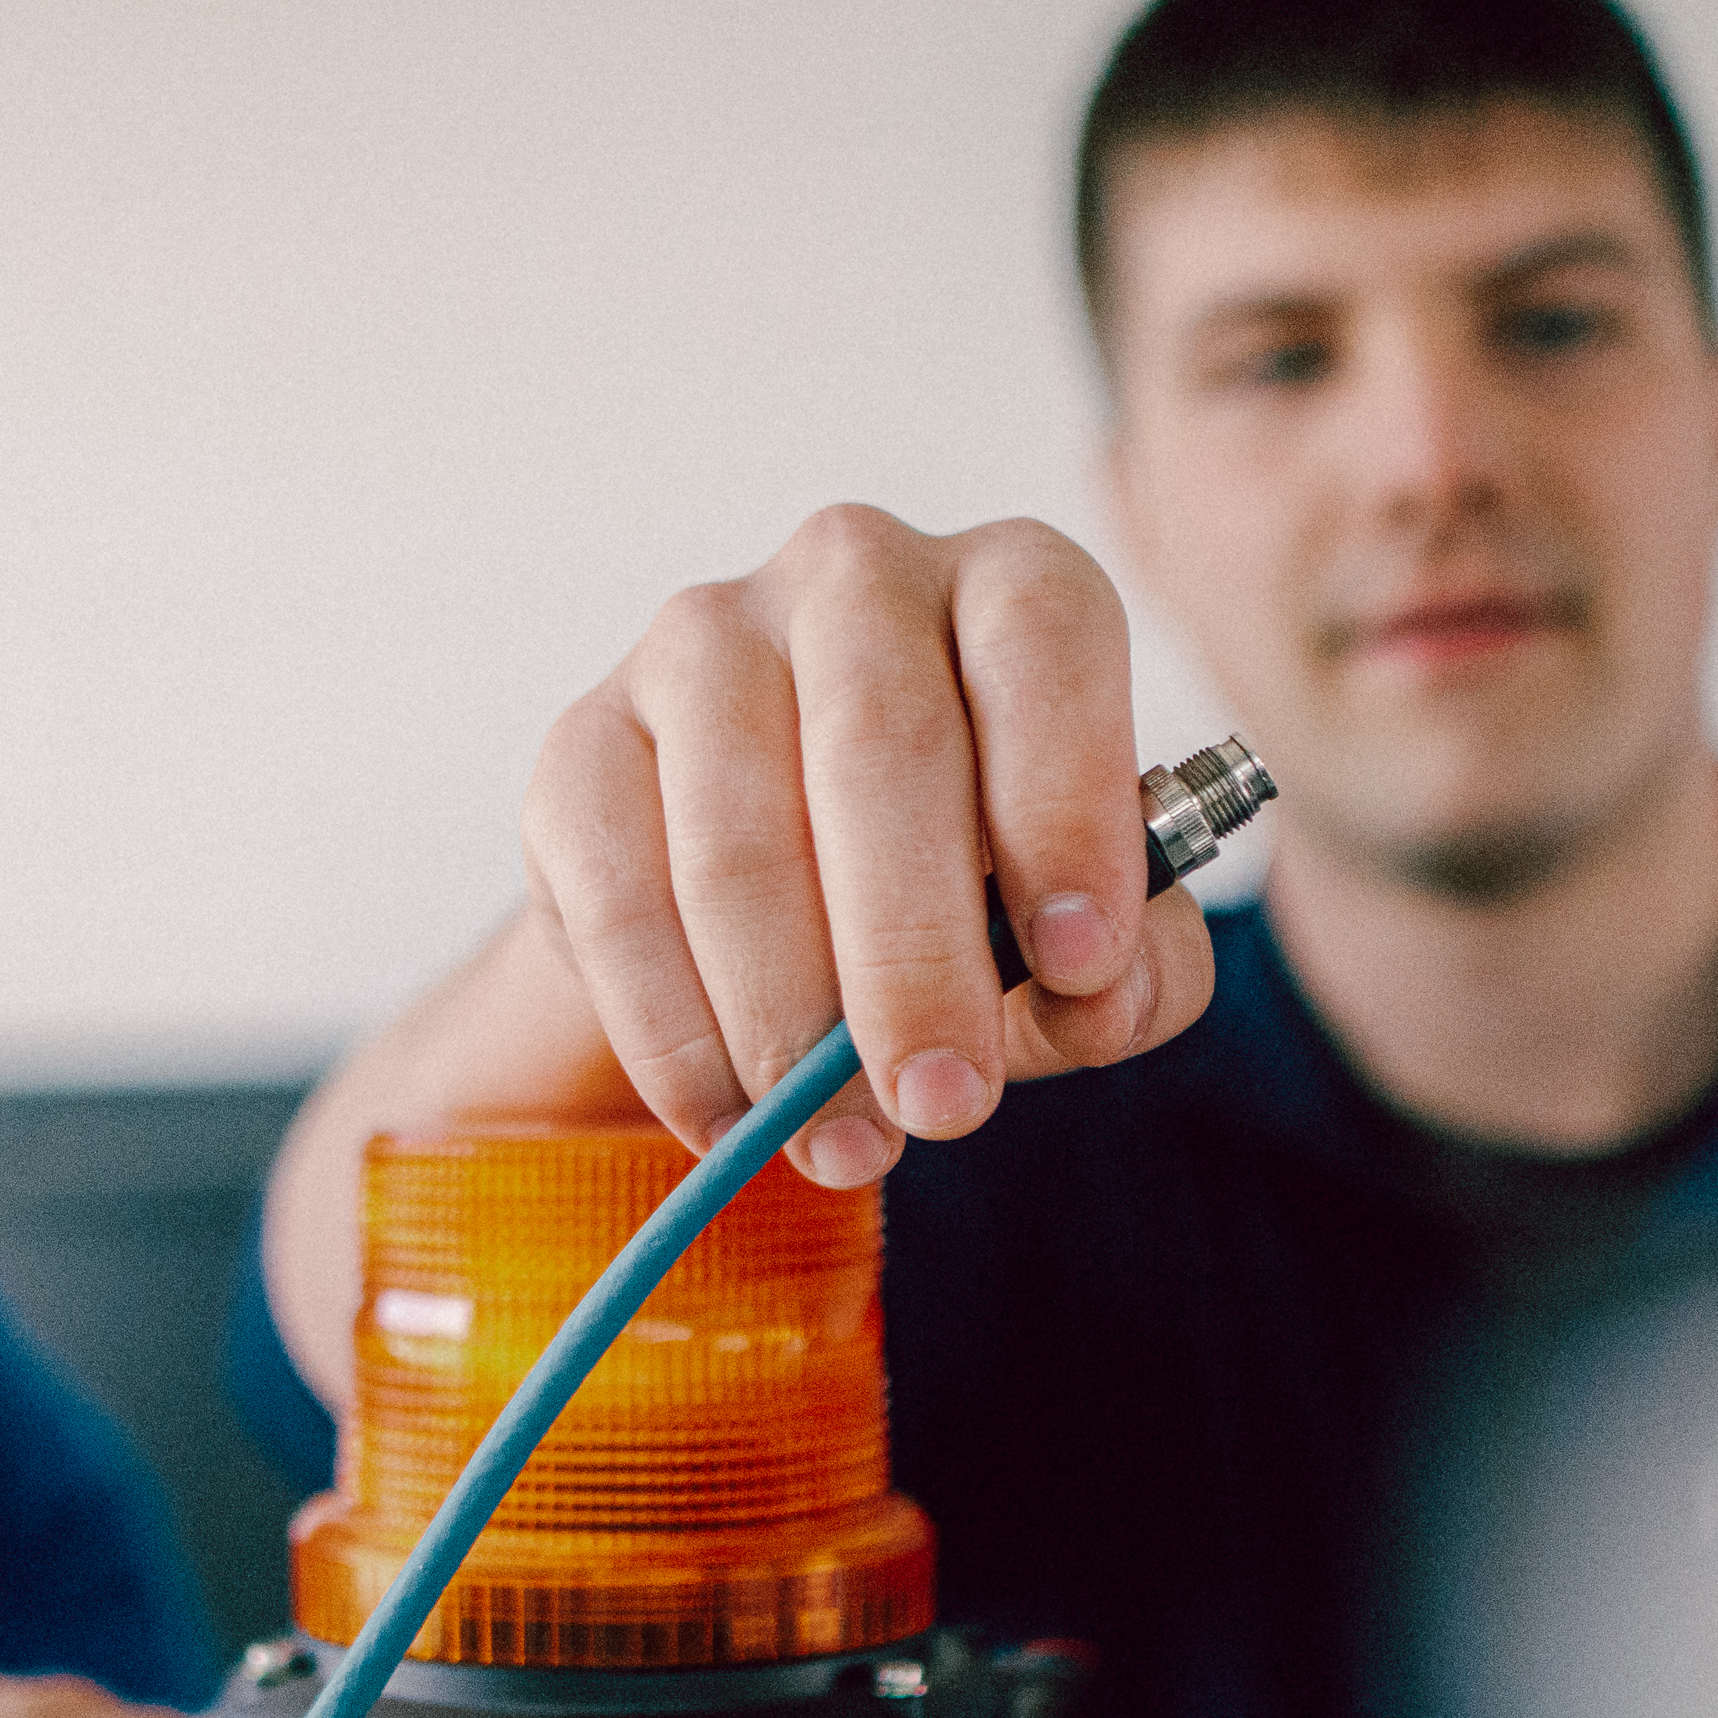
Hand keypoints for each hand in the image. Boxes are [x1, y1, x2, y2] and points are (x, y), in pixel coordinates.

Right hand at [526, 505, 1218, 1188]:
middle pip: (879, 742)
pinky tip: (730, 1116)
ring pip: (736, 834)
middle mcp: (853, 574)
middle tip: (946, 1104)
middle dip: (915, 954)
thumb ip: (1135, 967)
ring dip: (790, 1019)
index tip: (1078, 962)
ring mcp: (699, 642)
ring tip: (843, 1142)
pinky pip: (615, 895)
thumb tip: (1105, 995)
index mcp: (1007, 584)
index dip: (1065, 802)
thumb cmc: (959, 895)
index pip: (1044, 639)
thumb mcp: (1078, 933)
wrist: (761, 914)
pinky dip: (675, 1032)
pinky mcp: (581, 742)